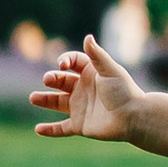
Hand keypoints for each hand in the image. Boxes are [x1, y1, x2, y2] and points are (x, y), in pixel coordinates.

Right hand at [30, 34, 145, 139]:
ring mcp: (80, 107)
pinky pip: (61, 128)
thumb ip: (97, 55)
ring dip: (44, 100)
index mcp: (91, 74)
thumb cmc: (124, 92)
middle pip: (61, 81)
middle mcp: (84, 89)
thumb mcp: (110, 70)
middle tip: (47, 79)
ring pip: (57, 102)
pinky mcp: (80, 125)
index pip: (72, 62)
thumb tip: (88, 37)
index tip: (62, 65)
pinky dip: (50, 130)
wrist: (134, 118)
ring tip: (33, 98)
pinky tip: (38, 129)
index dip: (65, 60)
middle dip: (52, 78)